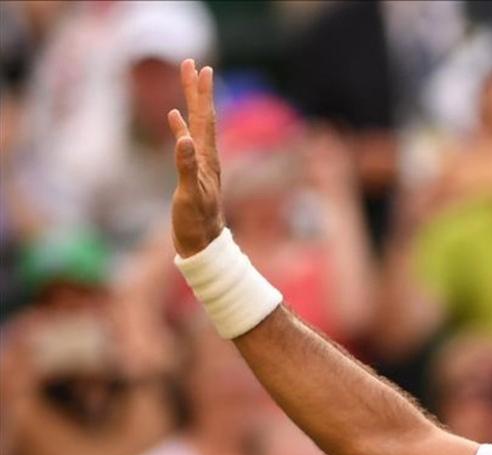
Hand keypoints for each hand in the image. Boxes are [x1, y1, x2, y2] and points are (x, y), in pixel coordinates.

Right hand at [168, 59, 223, 256]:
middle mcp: (207, 157)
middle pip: (203, 115)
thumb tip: (183, 138)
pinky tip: (174, 119)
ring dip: (191, 102)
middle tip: (192, 63)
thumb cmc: (196, 224)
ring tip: (187, 82)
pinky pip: (188, 141)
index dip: (202, 94)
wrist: (204, 245)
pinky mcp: (193, 172)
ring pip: (196, 125)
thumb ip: (185, 167)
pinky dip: (181, 127)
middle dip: (197, 89)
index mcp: (207, 159)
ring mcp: (201, 164)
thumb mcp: (188, 195)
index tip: (202, 68)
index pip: (205, 119)